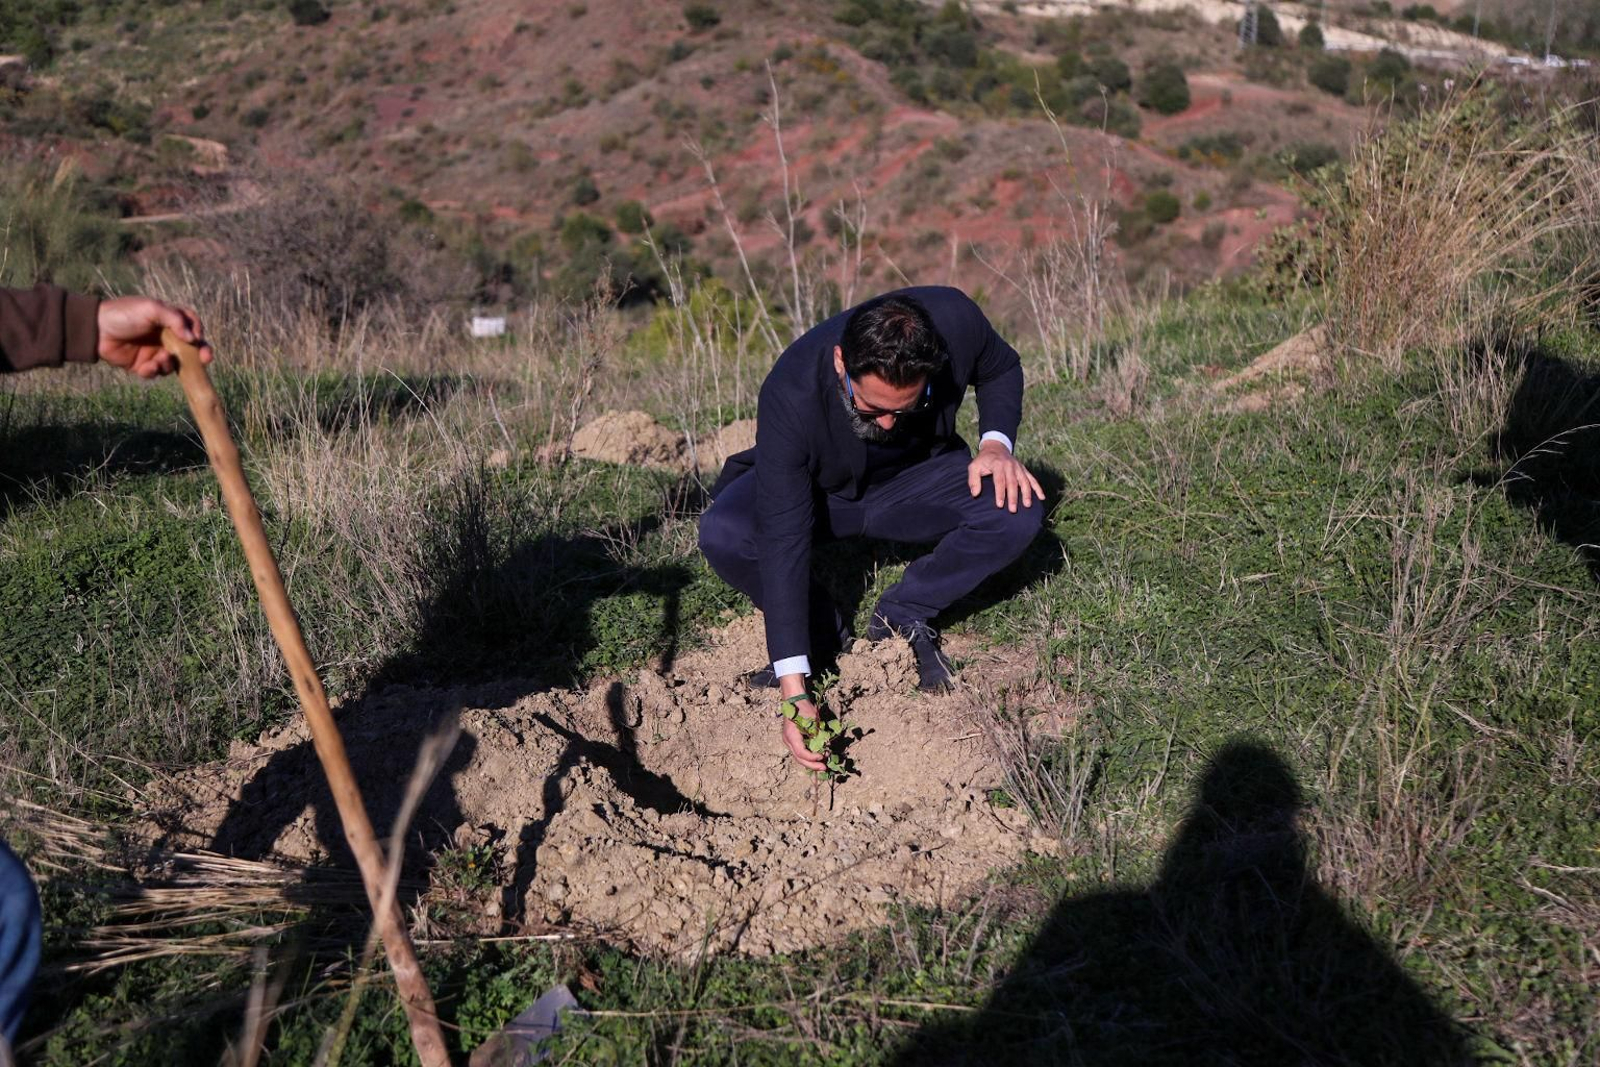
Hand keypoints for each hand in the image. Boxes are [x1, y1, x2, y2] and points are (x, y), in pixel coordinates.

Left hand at [96, 296, 210, 378]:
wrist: (96, 329)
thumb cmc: (124, 314)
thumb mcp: (152, 308)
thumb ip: (175, 319)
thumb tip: (193, 339)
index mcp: (168, 320)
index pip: (192, 327)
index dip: (199, 334)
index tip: (198, 341)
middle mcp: (164, 337)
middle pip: (190, 349)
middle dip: (199, 356)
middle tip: (204, 361)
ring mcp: (154, 351)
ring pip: (174, 364)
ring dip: (170, 364)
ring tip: (159, 359)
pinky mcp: (143, 365)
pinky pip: (156, 372)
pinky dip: (154, 371)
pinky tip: (146, 366)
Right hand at [779, 697, 827, 772]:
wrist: (794, 699)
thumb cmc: (803, 707)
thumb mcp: (813, 720)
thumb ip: (818, 734)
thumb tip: (825, 747)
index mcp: (791, 736)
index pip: (801, 752)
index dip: (812, 757)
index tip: (823, 756)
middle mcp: (788, 740)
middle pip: (799, 758)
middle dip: (812, 765)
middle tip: (824, 768)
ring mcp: (789, 741)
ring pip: (799, 757)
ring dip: (811, 761)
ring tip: (822, 764)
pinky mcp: (793, 740)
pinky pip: (800, 751)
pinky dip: (808, 756)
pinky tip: (817, 757)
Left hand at [968, 439, 1044, 512]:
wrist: (996, 447)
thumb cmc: (983, 460)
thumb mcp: (974, 466)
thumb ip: (973, 480)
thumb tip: (975, 494)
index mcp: (998, 464)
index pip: (1000, 480)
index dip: (1000, 493)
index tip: (1000, 505)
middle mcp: (1010, 465)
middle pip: (1013, 483)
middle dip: (1013, 497)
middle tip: (1013, 510)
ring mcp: (1019, 467)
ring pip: (1024, 481)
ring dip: (1027, 493)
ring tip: (1027, 505)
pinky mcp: (1024, 469)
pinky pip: (1032, 479)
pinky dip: (1038, 488)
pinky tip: (1042, 497)